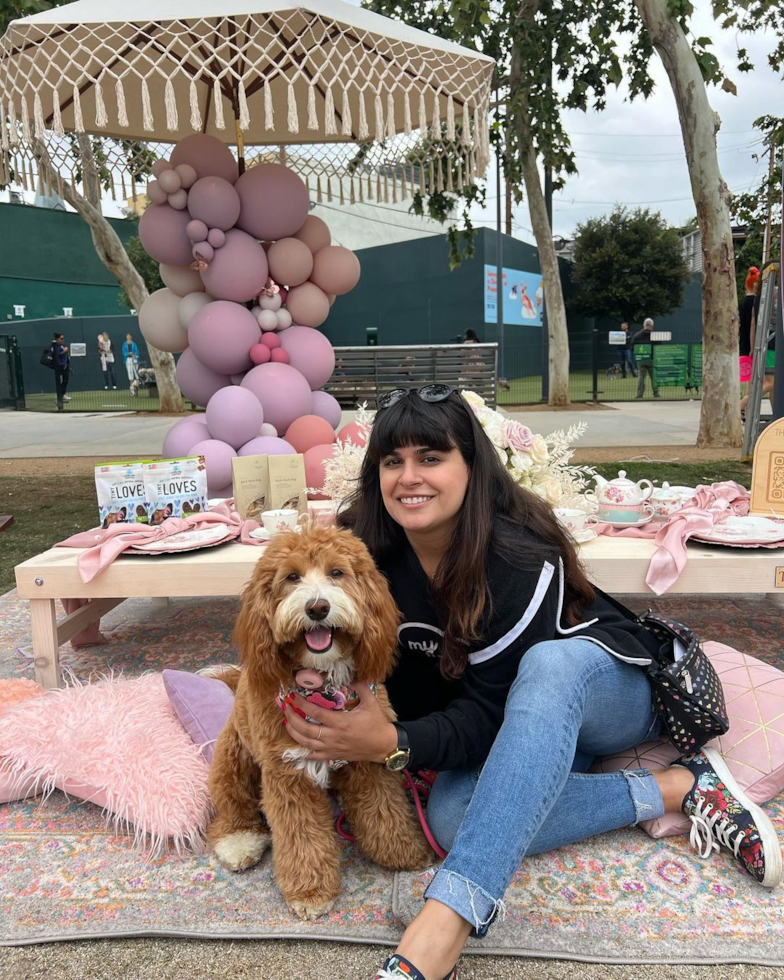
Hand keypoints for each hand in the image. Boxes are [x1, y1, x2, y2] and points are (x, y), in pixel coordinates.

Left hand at [282, 684, 398, 763]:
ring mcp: (332, 748)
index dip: (302, 704)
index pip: (315, 712)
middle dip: (292, 718)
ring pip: (306, 743)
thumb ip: (360, 687)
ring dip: (293, 733)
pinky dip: (303, 752)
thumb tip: (351, 675)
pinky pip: (314, 756)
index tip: (293, 696)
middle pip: (305, 729)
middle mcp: (333, 736)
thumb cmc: (376, 723)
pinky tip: (297, 745)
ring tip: (286, 722)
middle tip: (286, 708)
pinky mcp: (333, 755)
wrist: (383, 745)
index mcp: (340, 722)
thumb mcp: (370, 702)